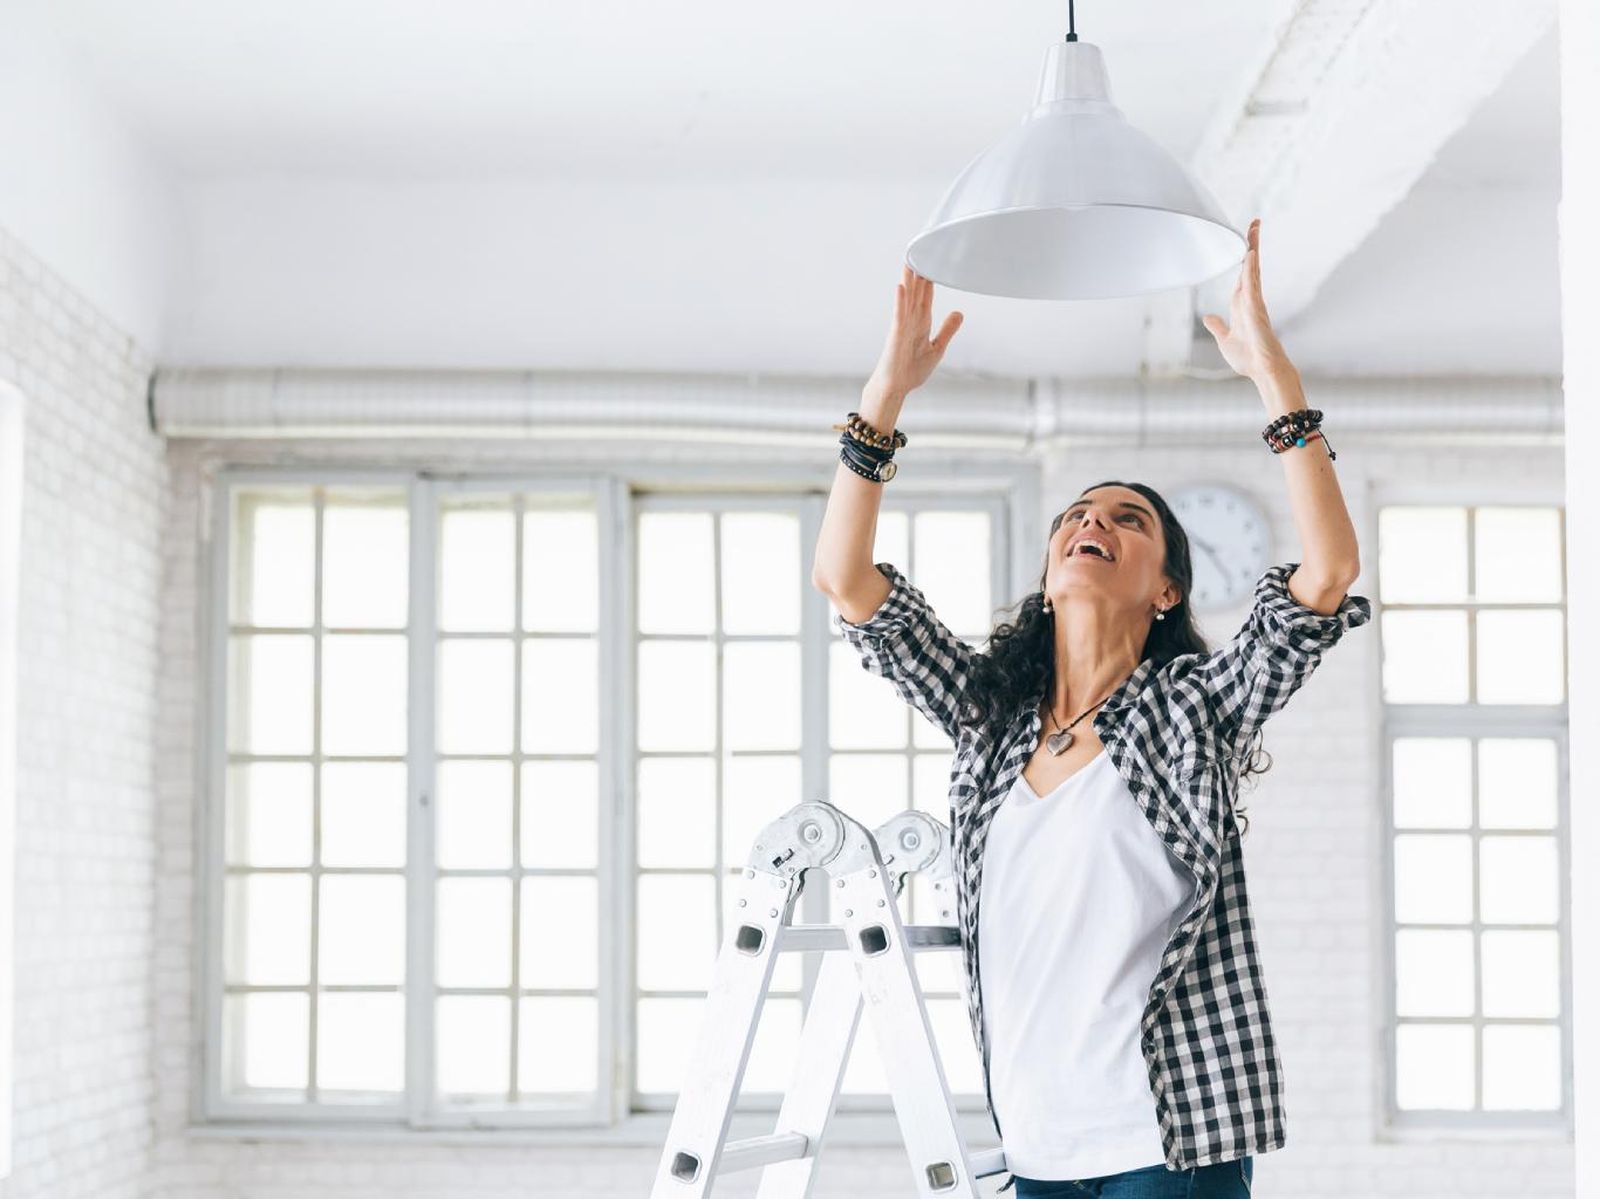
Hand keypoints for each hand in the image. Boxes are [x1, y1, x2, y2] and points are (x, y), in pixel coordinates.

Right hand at [866, 263, 963, 399]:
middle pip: (916, 292)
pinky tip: (902, 287)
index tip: (934, 260)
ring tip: (909, 260)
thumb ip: (947, 330)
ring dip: (908, 280)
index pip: (926, 296)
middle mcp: (911, 321)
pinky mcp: (896, 335)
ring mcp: (902, 326)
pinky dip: (900, 302)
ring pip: (907, 299)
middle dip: (918, 272)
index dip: (930, 279)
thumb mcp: (937, 348)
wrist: (896, 388)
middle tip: (921, 249)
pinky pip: (899, 316)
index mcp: (921, 323)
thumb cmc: (911, 370)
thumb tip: (959, 312)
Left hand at [1201, 219, 1294, 385]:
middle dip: (1252, 244)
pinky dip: (1250, 269)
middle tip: (1255, 223)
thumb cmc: (1249, 357)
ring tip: (1254, 228)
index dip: (1244, 256)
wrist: (1262, 371)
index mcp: (1242, 303)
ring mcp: (1254, 302)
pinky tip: (1249, 254)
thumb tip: (1208, 317)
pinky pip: (1253, 285)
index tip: (1245, 240)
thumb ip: (1218, 326)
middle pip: (1251, 265)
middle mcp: (1250, 299)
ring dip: (1252, 249)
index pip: (1243, 273)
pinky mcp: (1256, 310)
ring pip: (1253, 270)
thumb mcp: (1225, 339)